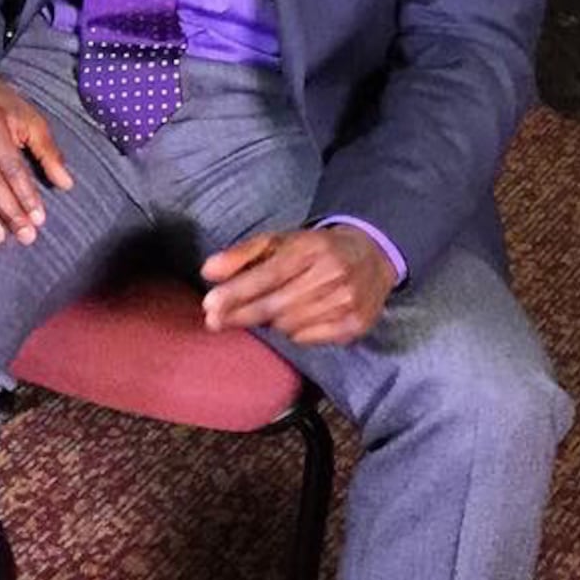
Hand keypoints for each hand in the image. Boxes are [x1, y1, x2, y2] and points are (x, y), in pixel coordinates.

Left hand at [201, 224, 396, 345]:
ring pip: (289, 325)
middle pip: (275, 304)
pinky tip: (291, 320)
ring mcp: (347, 302)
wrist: (371, 255)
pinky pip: (308, 338)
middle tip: (214, 321)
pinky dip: (292, 332)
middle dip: (241, 314)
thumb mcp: (278, 241)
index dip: (237, 292)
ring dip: (268, 322)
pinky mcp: (356, 324)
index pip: (267, 275)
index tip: (209, 305)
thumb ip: (241, 254)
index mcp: (311, 248)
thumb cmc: (313, 249)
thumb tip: (208, 271)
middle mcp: (332, 274)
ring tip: (263, 311)